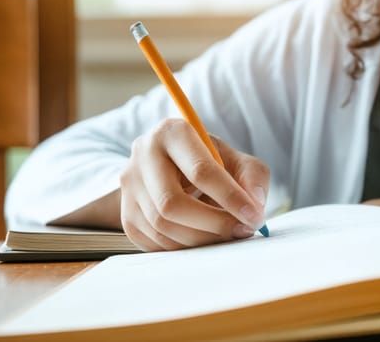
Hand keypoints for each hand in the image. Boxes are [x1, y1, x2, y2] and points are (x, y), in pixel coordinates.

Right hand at [120, 118, 268, 250]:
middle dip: (213, 224)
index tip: (254, 216)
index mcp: (172, 132)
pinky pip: (154, 242)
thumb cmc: (212, 163)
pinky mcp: (126, 214)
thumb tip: (253, 206)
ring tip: (227, 236)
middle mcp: (142, 155)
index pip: (200, 171)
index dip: (230, 197)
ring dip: (201, 240)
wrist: (176, 169)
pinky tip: (204, 238)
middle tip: (241, 231)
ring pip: (162, 226)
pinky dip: (184, 247)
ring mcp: (130, 185)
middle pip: (172, 203)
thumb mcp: (238, 160)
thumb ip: (253, 178)